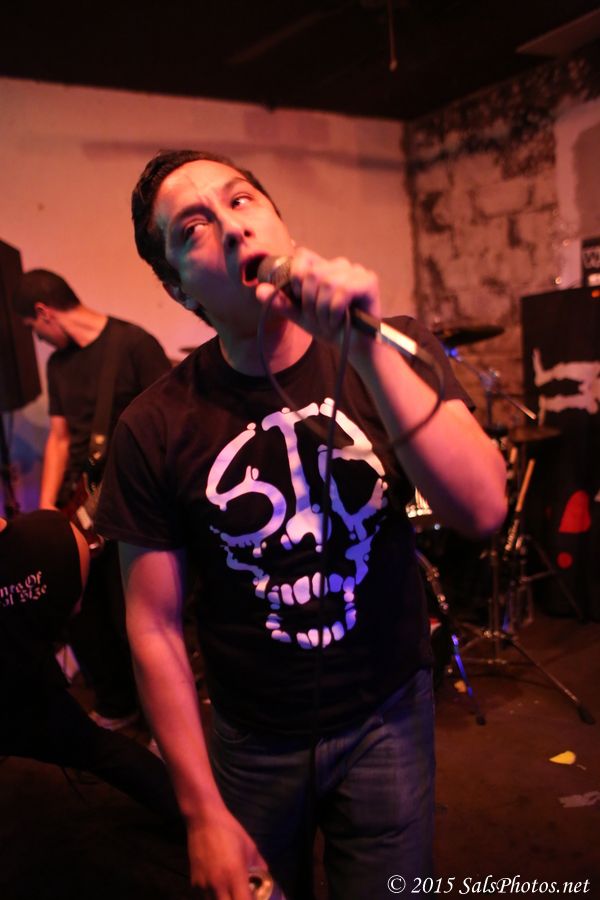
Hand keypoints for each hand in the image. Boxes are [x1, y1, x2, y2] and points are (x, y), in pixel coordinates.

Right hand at [187, 805, 266, 898]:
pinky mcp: (194, 884)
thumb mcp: (250, 848)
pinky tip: (220, 890)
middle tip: (243, 896)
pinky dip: (214, 898)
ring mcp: (204, 886)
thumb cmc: (230, 832)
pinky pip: (206, 899)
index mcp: (235, 875)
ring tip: (231, 893)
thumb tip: (265, 879)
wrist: (204, 820)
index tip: (256, 898)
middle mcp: (218, 885)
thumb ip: (259, 867)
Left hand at [256, 247, 380, 345]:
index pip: (302, 256)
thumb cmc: (330, 329)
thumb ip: (282, 302)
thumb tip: (259, 290)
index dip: (295, 278)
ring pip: (327, 282)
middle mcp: (341, 265)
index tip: (299, 299)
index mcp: (324, 268)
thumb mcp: (301, 316)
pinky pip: (343, 290)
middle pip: (312, 273)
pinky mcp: (369, 281)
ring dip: (322, 310)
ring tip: (328, 323)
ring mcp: (357, 271)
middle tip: (316, 319)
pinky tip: (339, 321)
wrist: (355, 348)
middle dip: (309, 302)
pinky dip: (335, 311)